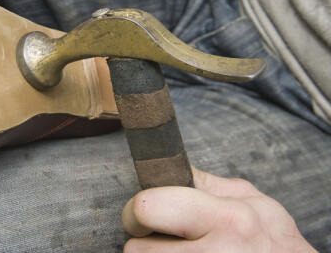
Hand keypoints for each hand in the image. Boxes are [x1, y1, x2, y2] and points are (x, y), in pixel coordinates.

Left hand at [121, 168, 315, 251]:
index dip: (139, 206)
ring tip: (176, 248)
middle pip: (136, 249)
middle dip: (140, 238)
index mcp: (226, 219)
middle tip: (155, 233)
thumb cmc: (272, 240)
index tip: (146, 209)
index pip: (148, 207)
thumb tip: (166, 165)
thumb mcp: (249, 200)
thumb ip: (204, 184)